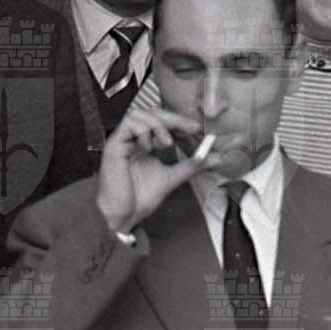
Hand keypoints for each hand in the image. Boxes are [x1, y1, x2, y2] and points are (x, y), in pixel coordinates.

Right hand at [95, 104, 214, 236]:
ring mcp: (124, 141)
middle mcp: (134, 139)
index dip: (181, 122)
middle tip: (192, 129)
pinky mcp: (114, 145)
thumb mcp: (173, 177)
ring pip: (140, 113)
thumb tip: (217, 157)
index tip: (198, 129)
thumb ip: (193, 165)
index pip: (164, 122)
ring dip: (159, 124)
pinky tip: (150, 147)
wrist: (122, 216)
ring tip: (168, 143)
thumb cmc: (140, 198)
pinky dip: (143, 131)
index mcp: (147, 143)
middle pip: (153, 113)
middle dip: (175, 119)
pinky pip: (128, 124)